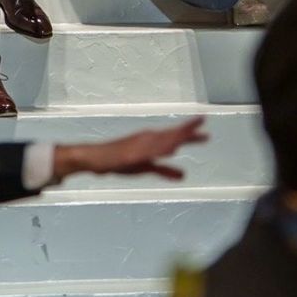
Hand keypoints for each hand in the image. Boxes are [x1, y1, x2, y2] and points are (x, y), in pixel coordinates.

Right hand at [51, 118, 207, 182]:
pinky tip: (169, 150)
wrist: (93, 157)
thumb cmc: (118, 161)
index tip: (203, 125)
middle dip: (187, 130)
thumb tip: (184, 175)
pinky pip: (147, 154)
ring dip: (175, 137)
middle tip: (203, 121)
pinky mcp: (130, 155)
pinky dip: (159, 151)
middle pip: (170, 135)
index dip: (190, 132)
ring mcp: (138, 146)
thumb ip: (165, 171)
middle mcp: (146, 139)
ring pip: (160, 141)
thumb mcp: (145, 168)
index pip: (174, 136)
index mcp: (151, 141)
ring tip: (190, 133)